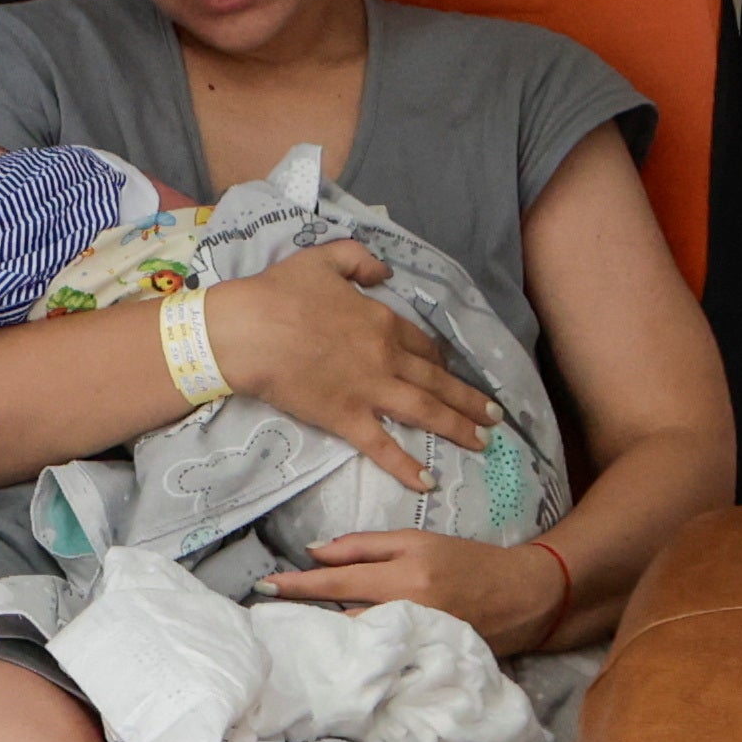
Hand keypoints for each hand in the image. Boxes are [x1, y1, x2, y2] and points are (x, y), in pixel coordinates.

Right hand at [204, 241, 500, 492]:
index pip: (422, 344)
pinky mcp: (346, 418)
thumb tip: (385, 271)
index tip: (450, 370)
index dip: (439, 359)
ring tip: (482, 442)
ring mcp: (370, 391)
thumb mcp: (322, 259)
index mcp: (382, 321)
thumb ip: (358, 259)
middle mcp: (386, 357)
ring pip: (425, 412)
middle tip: (494, 416)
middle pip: (436, 381)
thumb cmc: (278, 293)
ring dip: (458, 427)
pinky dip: (407, 466)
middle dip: (469, 399)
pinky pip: (383, 446)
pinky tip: (429, 482)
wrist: (247, 331)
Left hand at [257, 530, 566, 654]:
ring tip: (291, 633)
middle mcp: (407, 612)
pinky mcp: (425, 662)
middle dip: (303, 617)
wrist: (524, 597)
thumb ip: (364, 546)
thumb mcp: (417, 540)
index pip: (337, 582)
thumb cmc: (467, 561)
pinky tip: (333, 655)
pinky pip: (379, 658)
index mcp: (403, 577)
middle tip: (265, 615)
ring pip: (356, 641)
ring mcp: (416, 642)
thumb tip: (314, 552)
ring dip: (323, 636)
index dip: (298, 585)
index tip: (263, 586)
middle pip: (340, 618)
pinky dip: (355, 655)